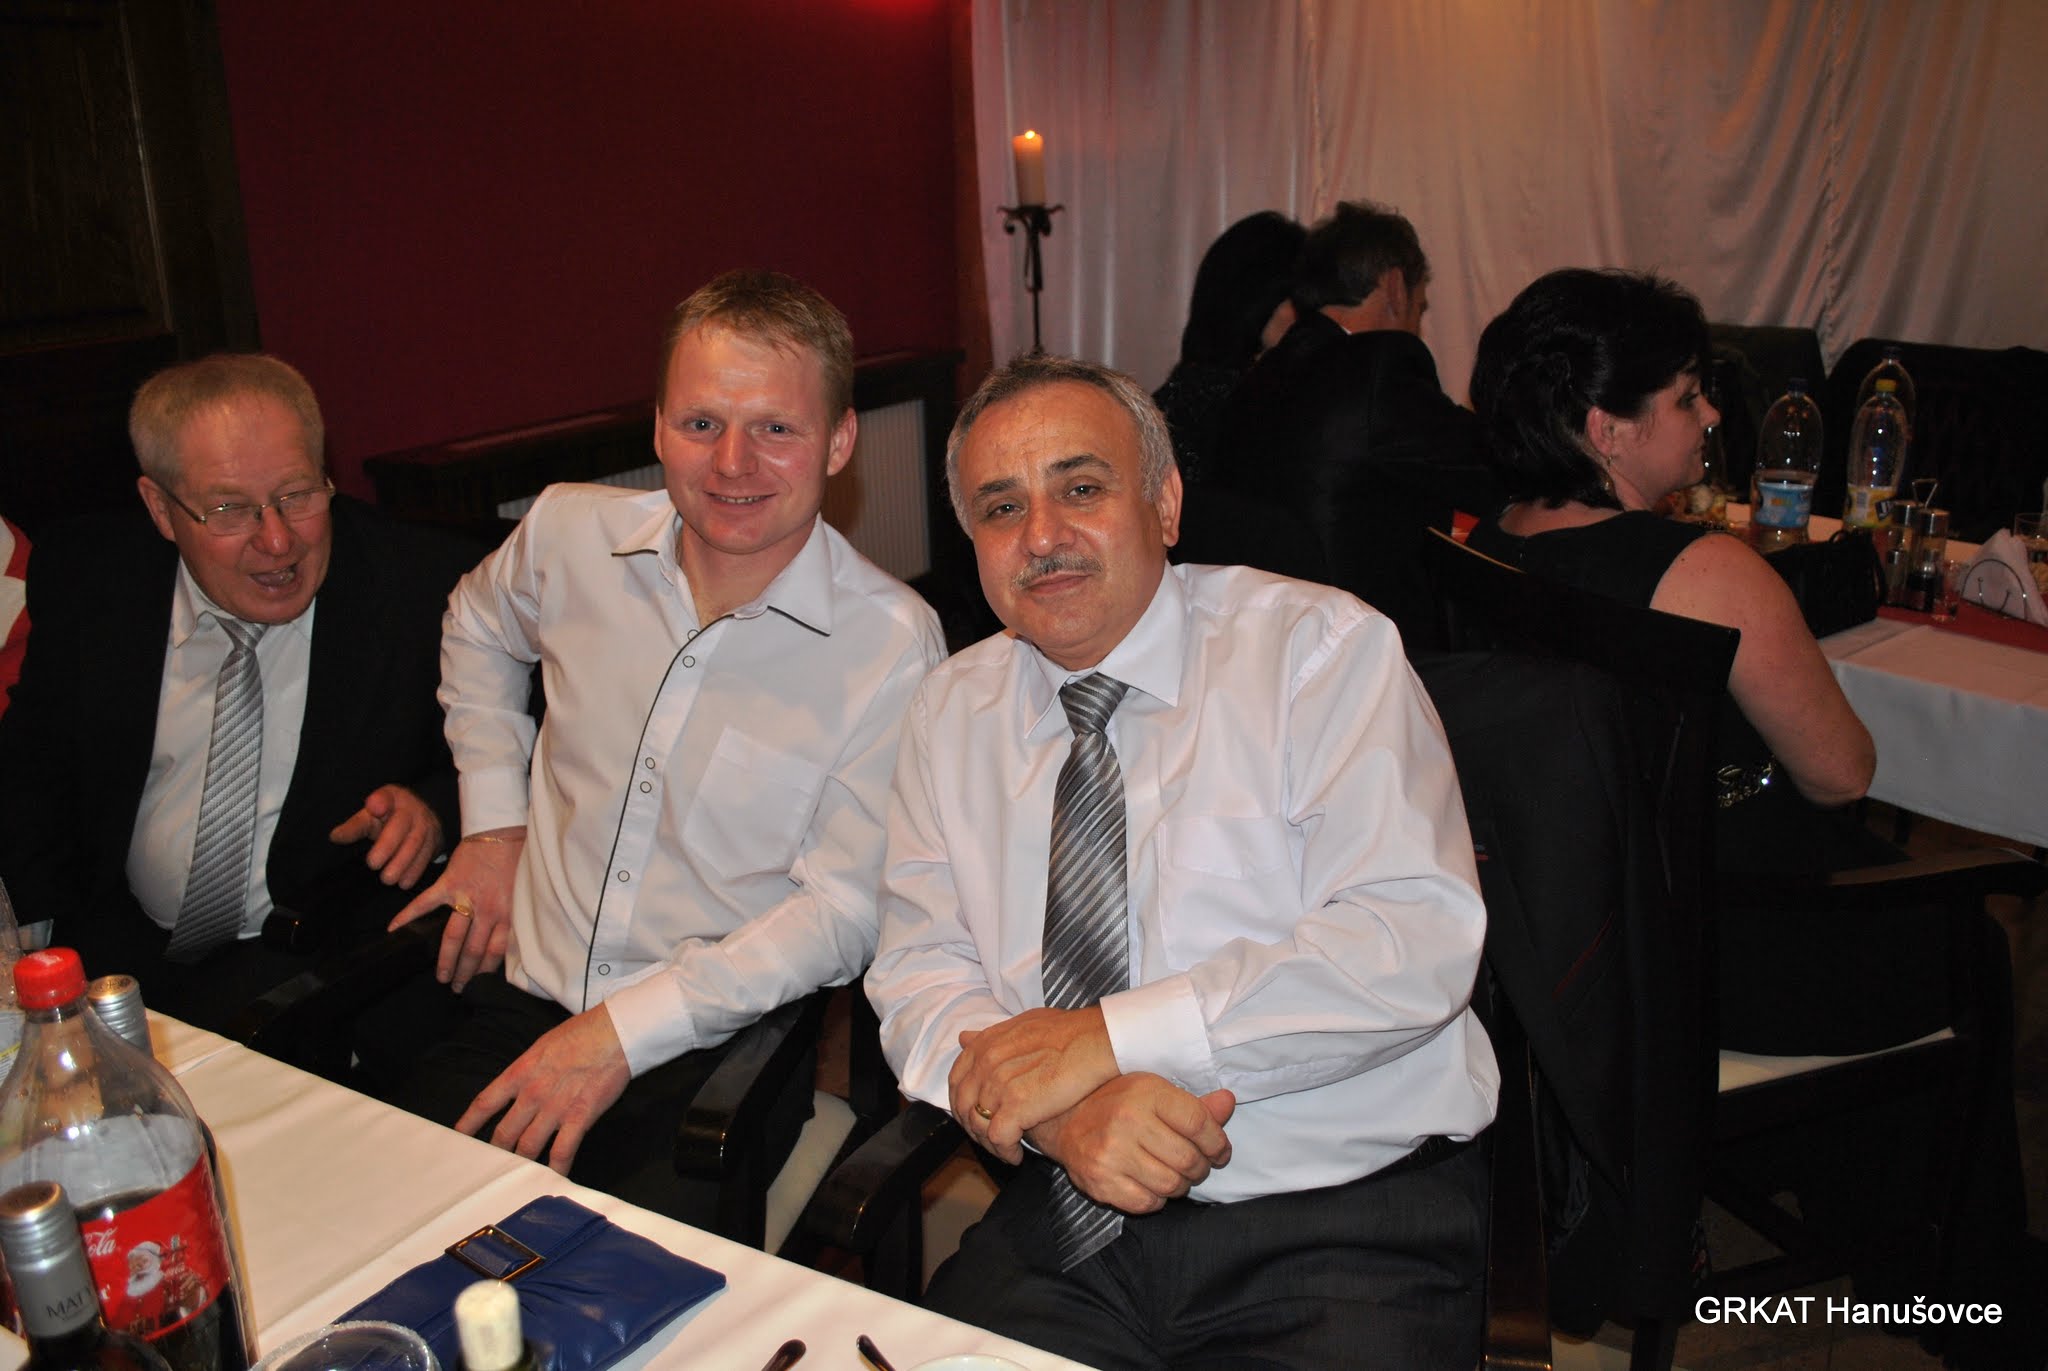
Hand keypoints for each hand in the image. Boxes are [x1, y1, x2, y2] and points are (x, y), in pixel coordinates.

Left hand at [329, 784, 443, 888]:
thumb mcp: (369, 817)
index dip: (380, 802)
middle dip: (387, 846)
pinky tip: (404, 883)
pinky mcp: (436, 840)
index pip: (384, 797)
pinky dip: (416, 871)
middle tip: (373, 864)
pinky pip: (427, 855)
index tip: (373, 808)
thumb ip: (354, 827)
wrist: (419, 819)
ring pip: (416, 843)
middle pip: (401, 825)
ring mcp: (427, 824)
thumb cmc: (387, 818)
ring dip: (402, 863)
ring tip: (387, 879)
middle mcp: (412, 809)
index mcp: (392, 797)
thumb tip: (335, 837)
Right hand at [389, 827, 524, 991]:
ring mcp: (467, 897)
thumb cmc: (514, 860)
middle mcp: (488, 909)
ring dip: (446, 960)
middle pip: (473, 950)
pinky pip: (425, 903)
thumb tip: (508, 941)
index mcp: (507, 913)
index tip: (479, 984)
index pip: (495, 951)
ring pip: (454, 937)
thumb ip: (511, 916)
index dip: (485, 970)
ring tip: (441, 977)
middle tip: (457, 988)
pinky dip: (408, 916)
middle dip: (465, 973)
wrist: (502, 831)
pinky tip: (394, 929)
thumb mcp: (521, 892)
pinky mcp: (449, 883)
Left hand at [455, 1006, 630, 1174]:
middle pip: (503, 1134)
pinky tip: (553, 1177)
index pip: (485, 1103)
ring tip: (519, 1176)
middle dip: (496, 1153)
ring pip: (528, 1147)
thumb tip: (519, 1087)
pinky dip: (556, 1168)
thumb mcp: (542, 1046)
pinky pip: (562, 1151)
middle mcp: (532, 1093)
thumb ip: (527, 1070)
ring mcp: (555, 1108)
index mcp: (520, 1072)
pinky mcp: (579, 1117)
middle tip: (493, 1165)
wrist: (615, 1032)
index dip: (468, 1124)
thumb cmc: (582, 1034)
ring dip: (523, 1164)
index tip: (458, 1138)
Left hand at [950, 1006, 1118, 1161]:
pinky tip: (1016, 1155)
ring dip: (989, 1144)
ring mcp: (999, 1084)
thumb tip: (965, 1039)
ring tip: (1006, 1150)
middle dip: (973, 1128)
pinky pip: (998, 1138)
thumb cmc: (1069, 1032)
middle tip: (991, 1138)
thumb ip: (990, 1037)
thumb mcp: (1022, 1024)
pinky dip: (1005, 1152)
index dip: (962, 1104)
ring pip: (978, 1126)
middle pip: (963, 1107)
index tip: (975, 1116)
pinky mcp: (1016, 1106)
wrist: (1096, 1041)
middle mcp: (986, 1063)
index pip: (956, 1081)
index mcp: (985, 1044)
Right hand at [1027, 1073, 1234, 1213]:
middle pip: (1188, 1159)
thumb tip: (1228, 1102)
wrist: (1064, 1121)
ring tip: (1174, 1174)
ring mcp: (1112, 1154)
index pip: (1199, 1123)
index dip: (1217, 1143)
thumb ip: (1194, 1104)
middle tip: (1196, 1165)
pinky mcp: (1100, 1182)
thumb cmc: (1117, 1104)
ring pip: (1171, 1185)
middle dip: (1200, 1168)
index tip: (1219, 1151)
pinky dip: (1157, 1199)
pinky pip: (1147, 1203)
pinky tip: (1151, 1184)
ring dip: (1180, 1185)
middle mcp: (1128, 1121)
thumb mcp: (1154, 1092)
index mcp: (1146, 1093)